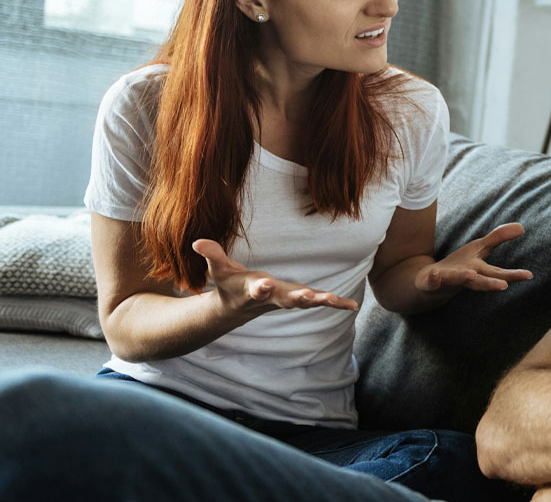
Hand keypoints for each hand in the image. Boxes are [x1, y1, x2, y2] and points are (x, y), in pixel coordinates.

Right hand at [192, 239, 358, 315]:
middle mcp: (273, 297)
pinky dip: (336, 305)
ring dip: (321, 301)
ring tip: (334, 300)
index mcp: (253, 289)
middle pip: (285, 299)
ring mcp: (288, 300)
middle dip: (296, 298)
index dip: (259, 287)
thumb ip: (212, 255)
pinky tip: (353, 306)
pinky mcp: (300, 300)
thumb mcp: (220, 270)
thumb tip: (197, 242)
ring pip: (305, 302)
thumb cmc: (230, 284)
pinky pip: (320, 303)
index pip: (256, 288)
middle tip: (307, 297)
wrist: (238, 307)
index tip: (262, 284)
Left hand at [415, 223, 532, 292]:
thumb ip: (499, 237)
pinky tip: (434, 272)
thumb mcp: (479, 249)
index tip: (529, 275)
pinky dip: (433, 278)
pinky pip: (431, 280)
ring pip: (456, 280)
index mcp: (478, 271)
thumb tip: (522, 227)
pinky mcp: (429, 282)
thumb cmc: (460, 266)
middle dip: (490, 283)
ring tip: (469, 275)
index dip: (513, 275)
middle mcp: (465, 277)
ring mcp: (447, 280)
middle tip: (504, 286)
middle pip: (479, 280)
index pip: (497, 273)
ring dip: (462, 278)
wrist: (430, 283)